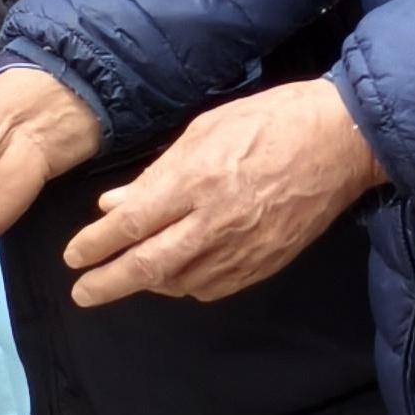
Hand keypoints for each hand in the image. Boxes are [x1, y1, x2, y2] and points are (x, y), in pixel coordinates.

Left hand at [64, 79, 381, 309]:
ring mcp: (242, 248)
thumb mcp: (205, 130)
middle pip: (147, 266)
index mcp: (196, 180)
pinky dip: (187, 286)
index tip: (73, 257)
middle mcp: (215, 221)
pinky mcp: (265, 263)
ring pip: (179, 282)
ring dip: (148, 283)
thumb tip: (113, 203)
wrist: (341, 141)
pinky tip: (177, 275)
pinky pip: (213, 287)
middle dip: (107, 284)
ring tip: (130, 275)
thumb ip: (157, 171)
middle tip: (83, 294)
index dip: (95, 245)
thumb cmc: (272, 121)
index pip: (130, 225)